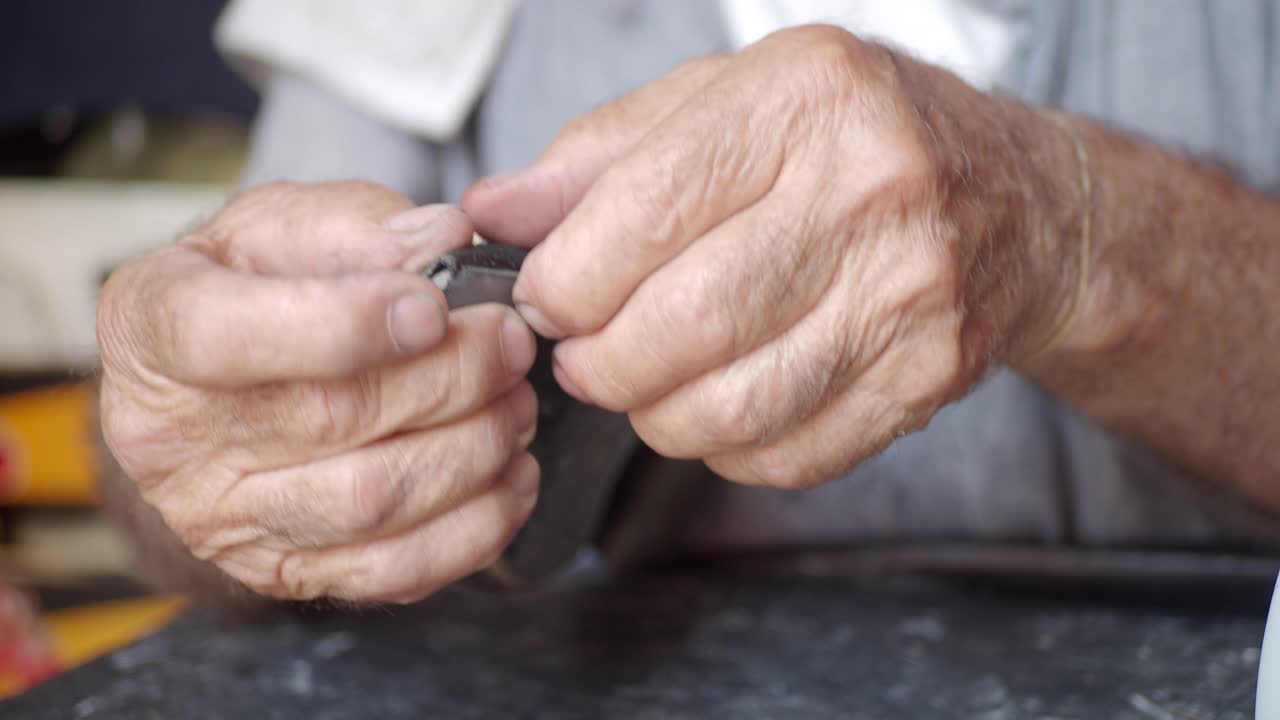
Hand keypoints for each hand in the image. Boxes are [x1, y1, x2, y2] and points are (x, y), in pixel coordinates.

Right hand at [98, 182, 540, 603]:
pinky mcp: (284, 571)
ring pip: (370, 502)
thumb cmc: (253, 286)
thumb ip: (357, 227)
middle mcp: (170, 438)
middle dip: (450, 378)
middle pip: (329, 419)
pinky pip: (392, 571)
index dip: (344, 324)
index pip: (227, 337)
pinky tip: (510, 475)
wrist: (213, 384)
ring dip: (472, 450)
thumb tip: (446, 243)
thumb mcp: (281, 225)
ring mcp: (225, 519)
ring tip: (515, 401)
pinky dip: (475, 527)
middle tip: (509, 341)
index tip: (432, 305)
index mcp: (152, 326)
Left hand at [463, 26, 1078, 488]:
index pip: (643, 212)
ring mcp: (911, 295)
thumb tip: (494, 213)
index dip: (565, 278)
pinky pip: (788, 453)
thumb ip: (603, 154)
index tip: (544, 297)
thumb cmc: (851, 139)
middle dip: (598, 361)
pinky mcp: (928, 378)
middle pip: (683, 324)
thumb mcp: (727, 100)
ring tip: (642, 382)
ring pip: (730, 406)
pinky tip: (719, 403)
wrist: (1015, 200)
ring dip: (653, 415)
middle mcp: (871, 192)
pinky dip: (724, 448)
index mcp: (804, 99)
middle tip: (581, 354)